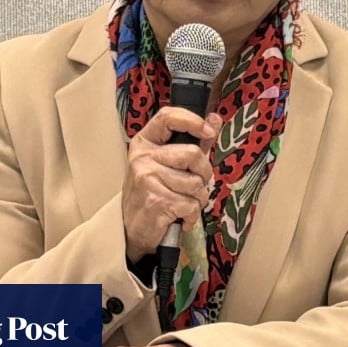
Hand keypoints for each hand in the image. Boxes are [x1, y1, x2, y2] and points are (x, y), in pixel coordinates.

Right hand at [122, 108, 221, 261]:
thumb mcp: (168, 163)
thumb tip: (215, 119)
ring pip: (196, 183)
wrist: (132, 229)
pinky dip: (192, 216)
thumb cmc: (153, 193)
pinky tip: (179, 216)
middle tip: (196, 185)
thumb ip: (193, 141)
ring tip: (183, 203)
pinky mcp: (156, 201)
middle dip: (204, 173)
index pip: (167, 117)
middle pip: (192, 154)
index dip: (192, 121)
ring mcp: (147, 179)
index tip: (209, 132)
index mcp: (145, 143)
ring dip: (198, 199)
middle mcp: (143, 157)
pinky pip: (191, 205)